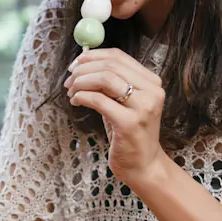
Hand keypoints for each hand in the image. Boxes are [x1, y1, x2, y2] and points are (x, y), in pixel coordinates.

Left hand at [64, 48, 167, 185]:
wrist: (143, 164)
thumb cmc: (129, 132)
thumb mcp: (123, 101)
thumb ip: (111, 81)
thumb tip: (82, 62)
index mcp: (152, 81)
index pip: (118, 55)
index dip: (92, 56)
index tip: (75, 65)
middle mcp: (152, 91)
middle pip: (110, 65)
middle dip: (83, 70)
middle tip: (68, 81)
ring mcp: (143, 107)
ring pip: (105, 78)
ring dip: (81, 82)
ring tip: (71, 92)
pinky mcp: (130, 123)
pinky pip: (99, 100)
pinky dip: (82, 97)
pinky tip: (76, 101)